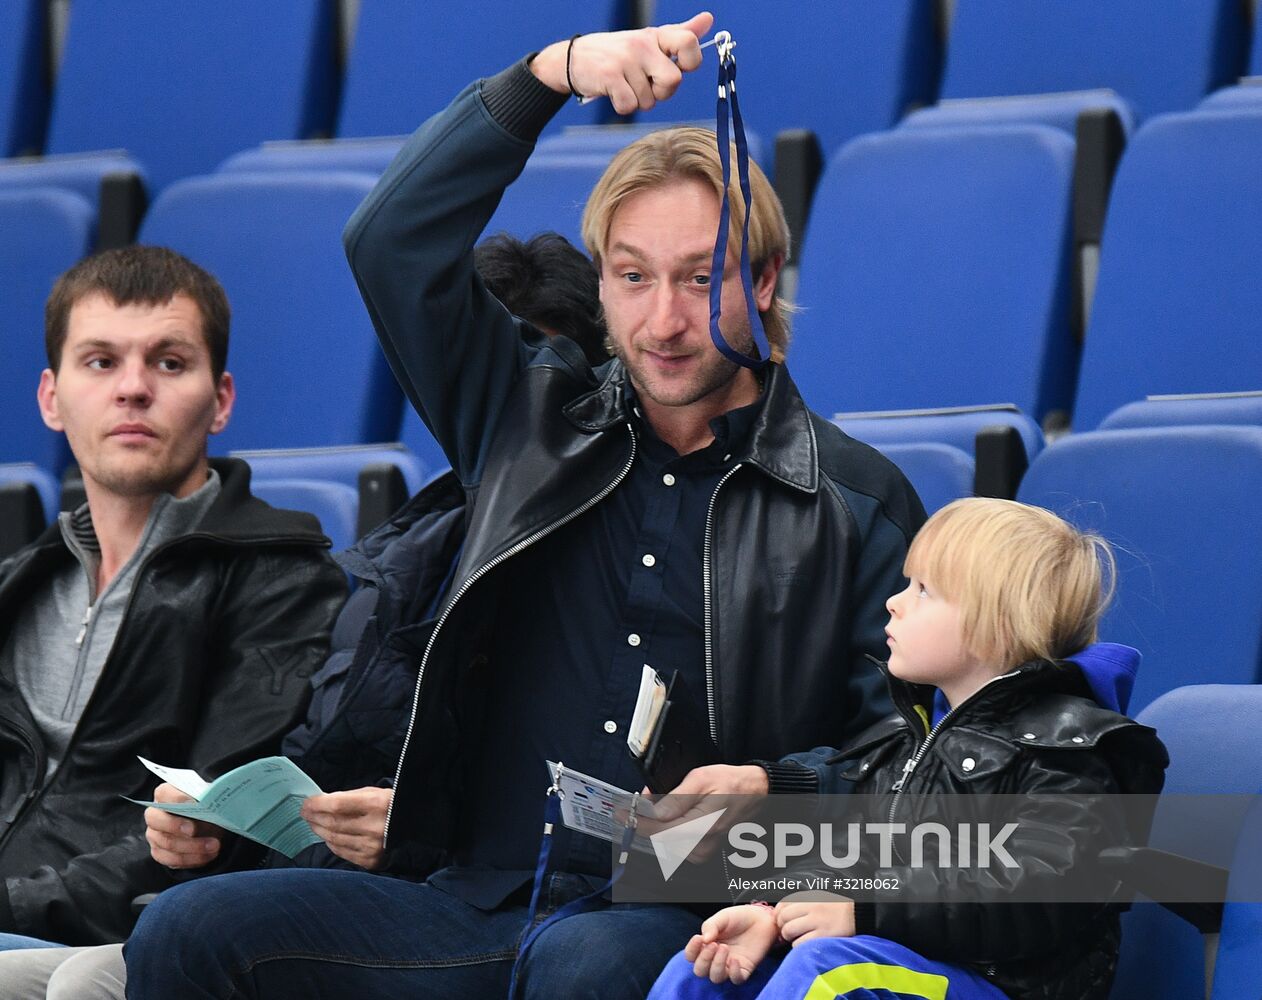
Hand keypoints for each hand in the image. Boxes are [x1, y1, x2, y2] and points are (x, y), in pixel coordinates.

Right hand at [144, 783, 224, 868]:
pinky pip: (171, 860)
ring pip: (166, 842)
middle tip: (194, 830)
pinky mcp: (159, 852)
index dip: (177, 798)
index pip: (164, 793)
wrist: (209, 825)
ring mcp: (154, 835)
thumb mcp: (209, 800)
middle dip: (176, 825)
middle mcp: (155, 814)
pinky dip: (192, 859)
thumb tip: (211, 799)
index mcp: (165, 795)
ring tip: (214, 845)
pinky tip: (208, 855)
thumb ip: (207, 798)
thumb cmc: (207, 808)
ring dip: (192, 846)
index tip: (194, 803)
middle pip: (156, 819)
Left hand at [300, 786, 392, 869]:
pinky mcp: (371, 861)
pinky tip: (327, 837)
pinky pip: (342, 852)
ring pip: (334, 839)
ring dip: (319, 830)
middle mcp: (374, 827)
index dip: (317, 805)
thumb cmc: (389, 805)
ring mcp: (373, 847)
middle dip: (315, 817)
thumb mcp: (372, 793)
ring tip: (314, 824)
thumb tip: (319, 803)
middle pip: (333, 823)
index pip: (337, 805)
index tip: (307, 803)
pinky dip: (331, 843)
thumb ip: (347, 798)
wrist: (412, 826)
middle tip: (305, 813)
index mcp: (377, 804)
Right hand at [530, 12, 712, 114]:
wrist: (574, 59)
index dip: (690, 62)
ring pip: (649, 101)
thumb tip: (709, 19)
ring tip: (624, 86)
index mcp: (656, 36)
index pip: (689, 42)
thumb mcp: (649, 42)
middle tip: (647, 86)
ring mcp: (626, 60)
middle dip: (662, 93)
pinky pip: (629, 106)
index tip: (678, 67)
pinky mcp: (610, 76)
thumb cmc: (619, 55)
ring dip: (638, 101)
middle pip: (673, 81)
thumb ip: (680, 35)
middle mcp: (643, 44)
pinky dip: (622, 107)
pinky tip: (614, 93)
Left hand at [635, 764, 768, 862]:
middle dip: (645, 821)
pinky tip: (670, 818)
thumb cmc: (731, 783)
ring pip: (667, 843)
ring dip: (656, 827)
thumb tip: (655, 810)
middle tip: (637, 804)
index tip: (621, 814)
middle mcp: (702, 842)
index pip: (659, 831)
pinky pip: (677, 845)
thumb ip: (676, 798)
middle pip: (660, 839)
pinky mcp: (704, 849)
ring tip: (655, 808)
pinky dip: (668, 832)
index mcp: (701, 824)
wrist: (754, 792)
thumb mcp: (702, 779)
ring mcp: (704, 848)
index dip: (636, 823)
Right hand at [684, 904, 778, 984]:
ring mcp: (729, 965)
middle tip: (714, 945)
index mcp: (706, 945)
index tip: (698, 938)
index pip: (691, 956)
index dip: (692, 950)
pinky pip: (736, 979)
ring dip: (717, 965)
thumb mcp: (722, 917)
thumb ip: (711, 926)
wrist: (761, 918)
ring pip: (716, 977)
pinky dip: (734, 972)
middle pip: (700, 970)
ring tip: (724, 948)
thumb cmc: (739, 917)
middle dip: (704, 959)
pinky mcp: (744, 969)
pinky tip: (736, 959)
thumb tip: (704, 939)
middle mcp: (715, 958)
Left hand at [776, 895, 855, 945]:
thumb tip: (781, 913)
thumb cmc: (837, 907)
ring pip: (789, 931)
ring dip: (789, 937)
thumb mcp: (818, 897)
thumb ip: (802, 902)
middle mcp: (811, 908)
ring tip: (796, 938)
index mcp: (809, 898)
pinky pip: (800, 943)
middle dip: (782, 927)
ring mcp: (817, 922)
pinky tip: (805, 944)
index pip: (782, 905)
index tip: (781, 921)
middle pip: (783, 918)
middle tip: (788, 932)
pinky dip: (798, 946)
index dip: (778, 915)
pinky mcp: (823, 936)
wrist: (860, 913)